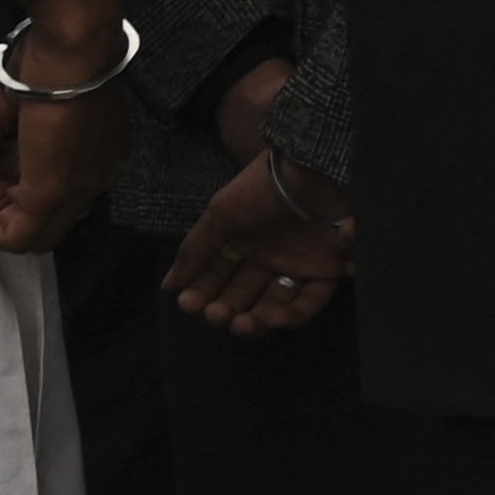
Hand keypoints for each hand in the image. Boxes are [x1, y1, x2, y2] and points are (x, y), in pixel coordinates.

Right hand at [0, 0, 131, 252]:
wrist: (73, 49)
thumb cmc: (52, 63)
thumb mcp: (16, 104)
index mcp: (97, 154)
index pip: (60, 193)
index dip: (15, 187)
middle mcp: (97, 175)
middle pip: (47, 218)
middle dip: (2, 203)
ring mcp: (79, 186)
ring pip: (36, 233)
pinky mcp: (55, 189)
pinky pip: (23, 235)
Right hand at [161, 147, 350, 331]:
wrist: (315, 170)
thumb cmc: (264, 189)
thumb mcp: (222, 214)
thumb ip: (195, 249)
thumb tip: (168, 286)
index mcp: (240, 243)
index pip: (215, 278)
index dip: (201, 293)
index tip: (188, 303)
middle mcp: (267, 258)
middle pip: (242, 296)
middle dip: (226, 310)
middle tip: (217, 315)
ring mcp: (297, 266)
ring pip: (273, 305)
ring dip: (255, 321)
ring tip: (242, 324)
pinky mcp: (327, 271)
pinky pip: (309, 302)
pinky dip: (292, 316)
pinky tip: (273, 318)